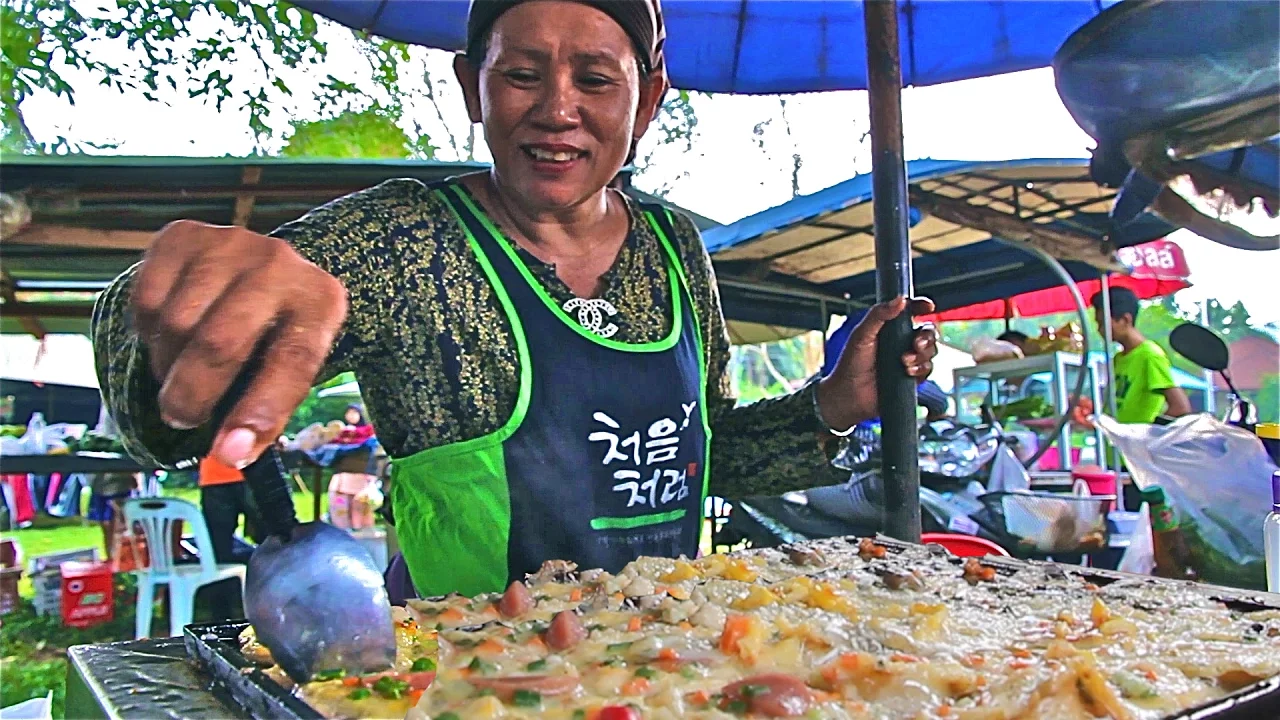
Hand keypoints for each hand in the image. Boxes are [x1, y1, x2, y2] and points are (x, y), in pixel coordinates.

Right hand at [131, 220, 347, 468]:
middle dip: (193, 395)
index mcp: (320, 302)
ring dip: (168, 366)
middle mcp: (279, 265)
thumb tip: (230, 456)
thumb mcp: (289, 366)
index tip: (231, 453)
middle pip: (221, 342)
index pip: (292, 361)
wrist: (261, 268)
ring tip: (181, 373)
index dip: (260, 411)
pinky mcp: (183, 236)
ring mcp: (230, 244)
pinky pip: (146, 300)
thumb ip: (266, 411)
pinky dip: (149, 333)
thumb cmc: (275, 331)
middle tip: (182, 417)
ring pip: (176, 324)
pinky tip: (170, 335)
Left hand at [816, 296, 938, 431]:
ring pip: (930, 350)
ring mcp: (907, 359)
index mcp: (889, 328)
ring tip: (904, 362)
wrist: (849, 395)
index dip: (921, 306)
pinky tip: (908, 372)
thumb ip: (879, 315)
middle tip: (915, 344)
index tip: (927, 306)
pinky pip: (927, 369)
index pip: (910, 312)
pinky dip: (921, 368)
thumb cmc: (851, 364)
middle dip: (926, 336)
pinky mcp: (911, 378)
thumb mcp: (862, 335)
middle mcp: (900, 342)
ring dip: (922, 354)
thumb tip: (901, 299)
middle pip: (926, 332)